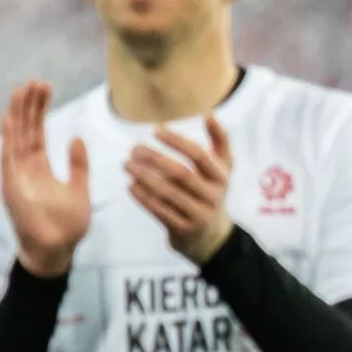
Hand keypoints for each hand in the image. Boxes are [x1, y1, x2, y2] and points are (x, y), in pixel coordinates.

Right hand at [0, 81, 90, 277]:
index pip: (37, 132)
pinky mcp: (12, 187)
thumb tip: (76, 138)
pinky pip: (8, 158)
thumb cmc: (67, 227)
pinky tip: (9, 118)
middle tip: (35, 80)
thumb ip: (79, 166)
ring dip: (18, 114)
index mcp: (39, 168)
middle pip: (25, 130)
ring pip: (15, 138)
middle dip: (29, 105)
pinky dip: (8, 138)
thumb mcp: (80, 190)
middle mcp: (24, 169)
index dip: (40, 110)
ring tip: (22, 89)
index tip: (44, 87)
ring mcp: (16, 177)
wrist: (57, 251)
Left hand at [126, 114, 235, 263]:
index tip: (156, 129)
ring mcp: (198, 215)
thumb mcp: (223, 169)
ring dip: (144, 177)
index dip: (177, 141)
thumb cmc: (212, 193)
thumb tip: (208, 114)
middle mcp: (212, 196)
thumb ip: (219, 141)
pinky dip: (144, 198)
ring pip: (167, 193)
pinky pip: (160, 211)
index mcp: (221, 177)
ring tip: (127, 165)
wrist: (212, 238)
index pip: (199, 155)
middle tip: (133, 149)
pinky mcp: (183, 230)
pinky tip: (131, 185)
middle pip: (181, 173)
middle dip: (155, 159)